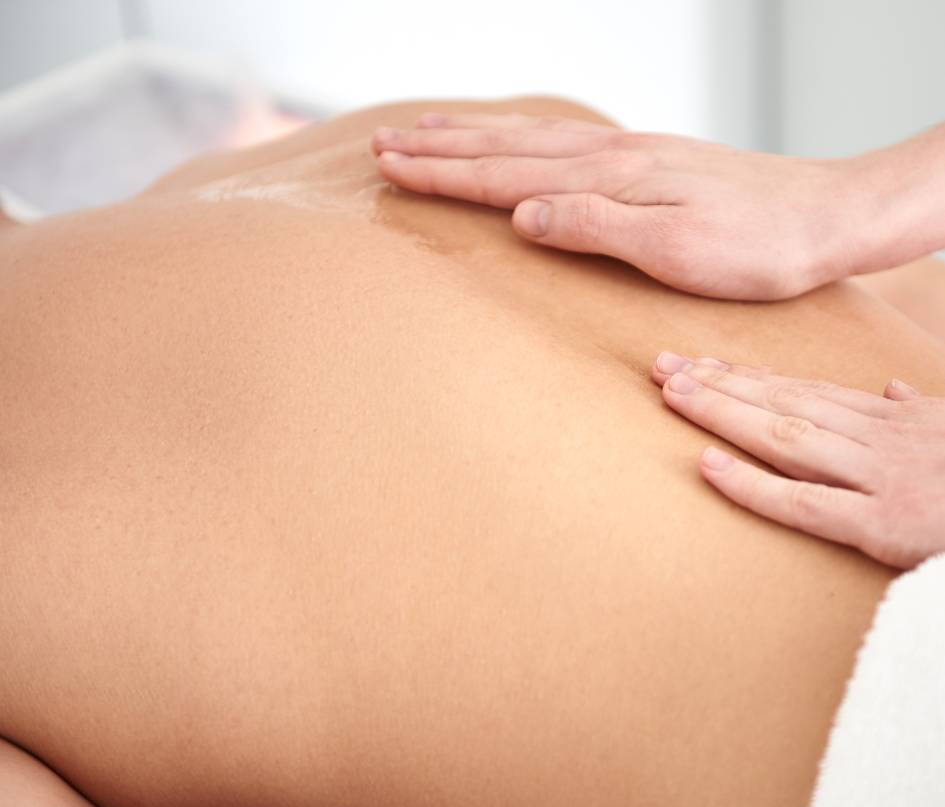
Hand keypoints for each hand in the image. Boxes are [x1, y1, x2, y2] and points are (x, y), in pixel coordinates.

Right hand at [371, 111, 866, 300]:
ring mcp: (629, 154)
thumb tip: (521, 214)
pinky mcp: (648, 161)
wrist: (826, 219)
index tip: (389, 166)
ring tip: (430, 129)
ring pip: (532, 138)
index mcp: (607, 179)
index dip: (443, 172)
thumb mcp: (673, 250)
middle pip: (506, 146)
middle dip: (441, 147)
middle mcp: (610, 156)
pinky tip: (519, 138)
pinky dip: (525, 136)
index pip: (503, 175)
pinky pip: (565, 141)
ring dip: (475, 134)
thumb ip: (593, 226)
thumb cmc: (754, 247)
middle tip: (384, 142)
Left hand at [650, 351, 944, 568]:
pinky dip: (753, 485)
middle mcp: (879, 438)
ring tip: (672, 394)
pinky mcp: (885, 525)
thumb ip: (923, 410)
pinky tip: (707, 464)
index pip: (804, 391)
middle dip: (719, 383)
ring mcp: (880, 477)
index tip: (699, 364)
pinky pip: (806, 502)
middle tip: (662, 366)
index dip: (747, 377)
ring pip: (786, 435)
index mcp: (893, 421)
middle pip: (784, 402)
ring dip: (725, 412)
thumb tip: (891, 388)